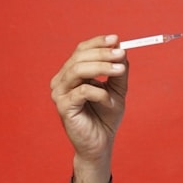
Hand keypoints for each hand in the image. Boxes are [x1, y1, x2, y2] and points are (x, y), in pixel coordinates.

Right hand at [49, 35, 127, 182]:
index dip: (98, 42)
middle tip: (121, 54)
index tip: (117, 39)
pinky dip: (99, 92)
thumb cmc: (106, 117)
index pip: (81, 50)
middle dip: (102, 53)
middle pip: (79, 57)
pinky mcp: (64, 107)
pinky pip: (82, 91)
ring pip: (78, 70)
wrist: (101, 144)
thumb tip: (122, 49)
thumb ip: (118, 71)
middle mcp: (62, 80)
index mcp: (72, 73)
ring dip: (101, 67)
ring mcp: (60, 93)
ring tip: (120, 70)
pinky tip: (110, 100)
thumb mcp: (117, 90)